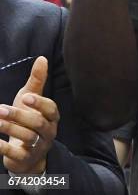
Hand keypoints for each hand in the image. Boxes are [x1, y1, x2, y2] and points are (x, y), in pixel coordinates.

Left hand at [0, 57, 58, 174]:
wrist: (28, 153)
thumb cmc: (29, 119)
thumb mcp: (31, 99)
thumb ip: (37, 81)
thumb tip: (42, 58)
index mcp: (52, 116)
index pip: (51, 109)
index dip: (39, 104)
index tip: (25, 97)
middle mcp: (48, 132)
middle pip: (38, 123)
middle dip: (19, 116)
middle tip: (1, 109)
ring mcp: (38, 147)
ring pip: (27, 137)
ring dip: (9, 129)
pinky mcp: (25, 159)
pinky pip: (16, 154)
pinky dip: (3, 148)